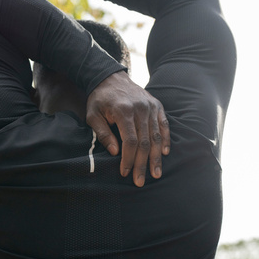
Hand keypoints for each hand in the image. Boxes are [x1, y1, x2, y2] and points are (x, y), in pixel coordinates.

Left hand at [86, 71, 169, 186]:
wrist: (111, 77)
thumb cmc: (100, 99)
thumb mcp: (93, 116)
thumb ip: (103, 134)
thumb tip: (116, 152)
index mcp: (123, 111)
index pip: (130, 141)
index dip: (128, 159)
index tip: (125, 173)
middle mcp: (140, 109)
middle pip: (144, 142)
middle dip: (142, 164)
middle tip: (141, 181)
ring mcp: (151, 106)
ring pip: (156, 136)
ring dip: (156, 157)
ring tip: (156, 173)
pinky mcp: (157, 105)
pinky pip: (164, 125)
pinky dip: (165, 140)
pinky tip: (164, 153)